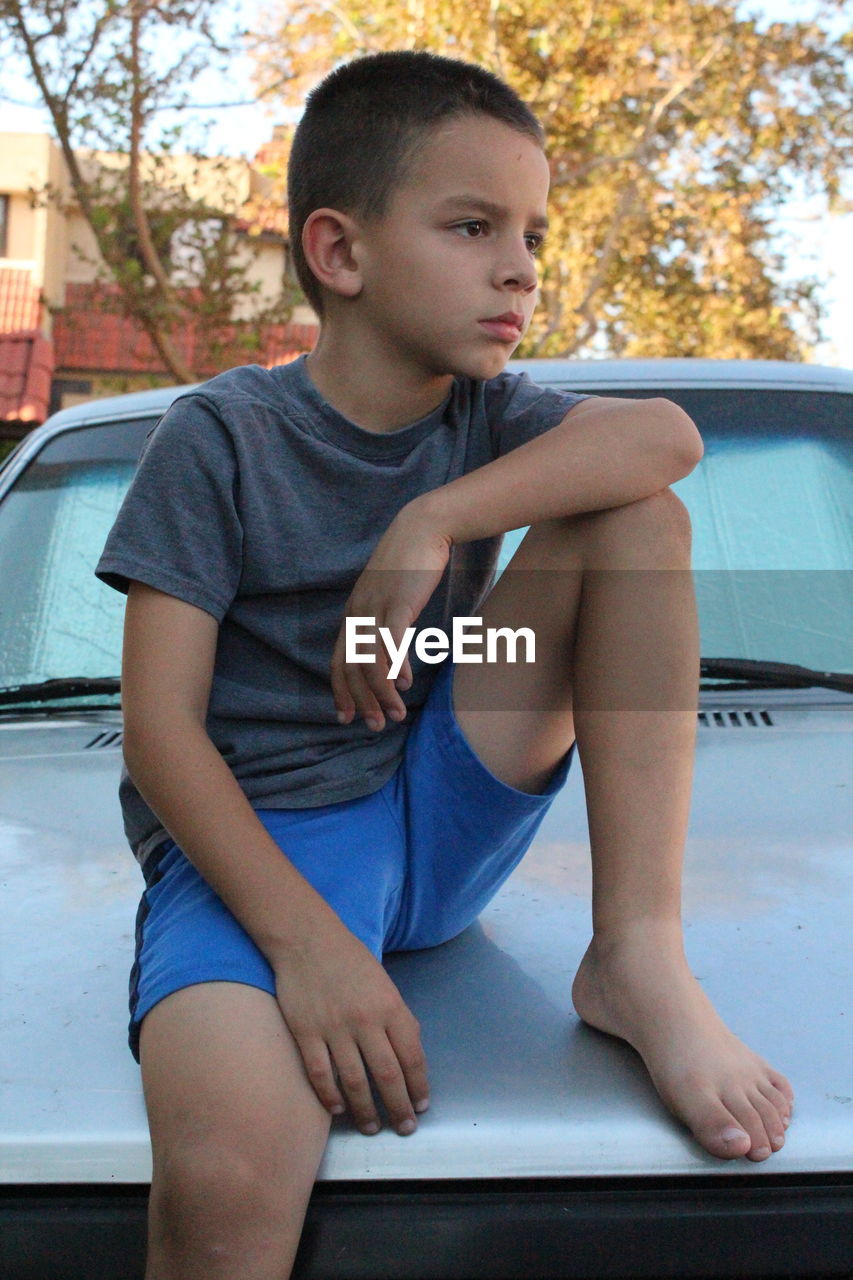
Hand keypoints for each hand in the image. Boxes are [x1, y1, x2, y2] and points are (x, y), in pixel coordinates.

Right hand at [273, 916, 429, 1135]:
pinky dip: (330, 1096)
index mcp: (391, 1007)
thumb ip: (397, 1020)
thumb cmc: (350, 961)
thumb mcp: (385, 985)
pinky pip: (321, 1073)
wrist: (308, 939)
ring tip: (371, 1127)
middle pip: (388, 1076)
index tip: (421, 1106)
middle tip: (403, 1127)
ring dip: (365, 1110)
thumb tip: (408, 1057)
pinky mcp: (306, 1032)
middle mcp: (366, 1021)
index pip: (412, 1057)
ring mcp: (334, 1028)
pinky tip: (337, 1109)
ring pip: (354, 1081)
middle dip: (399, 1108)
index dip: (419, 1087)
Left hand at [331, 502, 451, 730]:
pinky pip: (391, 645)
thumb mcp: (390, 597)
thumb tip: (394, 665)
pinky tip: (404, 686)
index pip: (338, 660)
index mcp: (353, 613)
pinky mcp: (398, 605)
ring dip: (381, 694)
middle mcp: (358, 613)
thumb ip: (387, 626)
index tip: (345, 716)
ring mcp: (376, 609)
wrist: (422, 527)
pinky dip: (395, 670)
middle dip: (359, 701)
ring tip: (394, 715)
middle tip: (371, 726)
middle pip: (350, 667)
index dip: (340, 691)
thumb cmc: (410, 563)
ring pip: (369, 662)